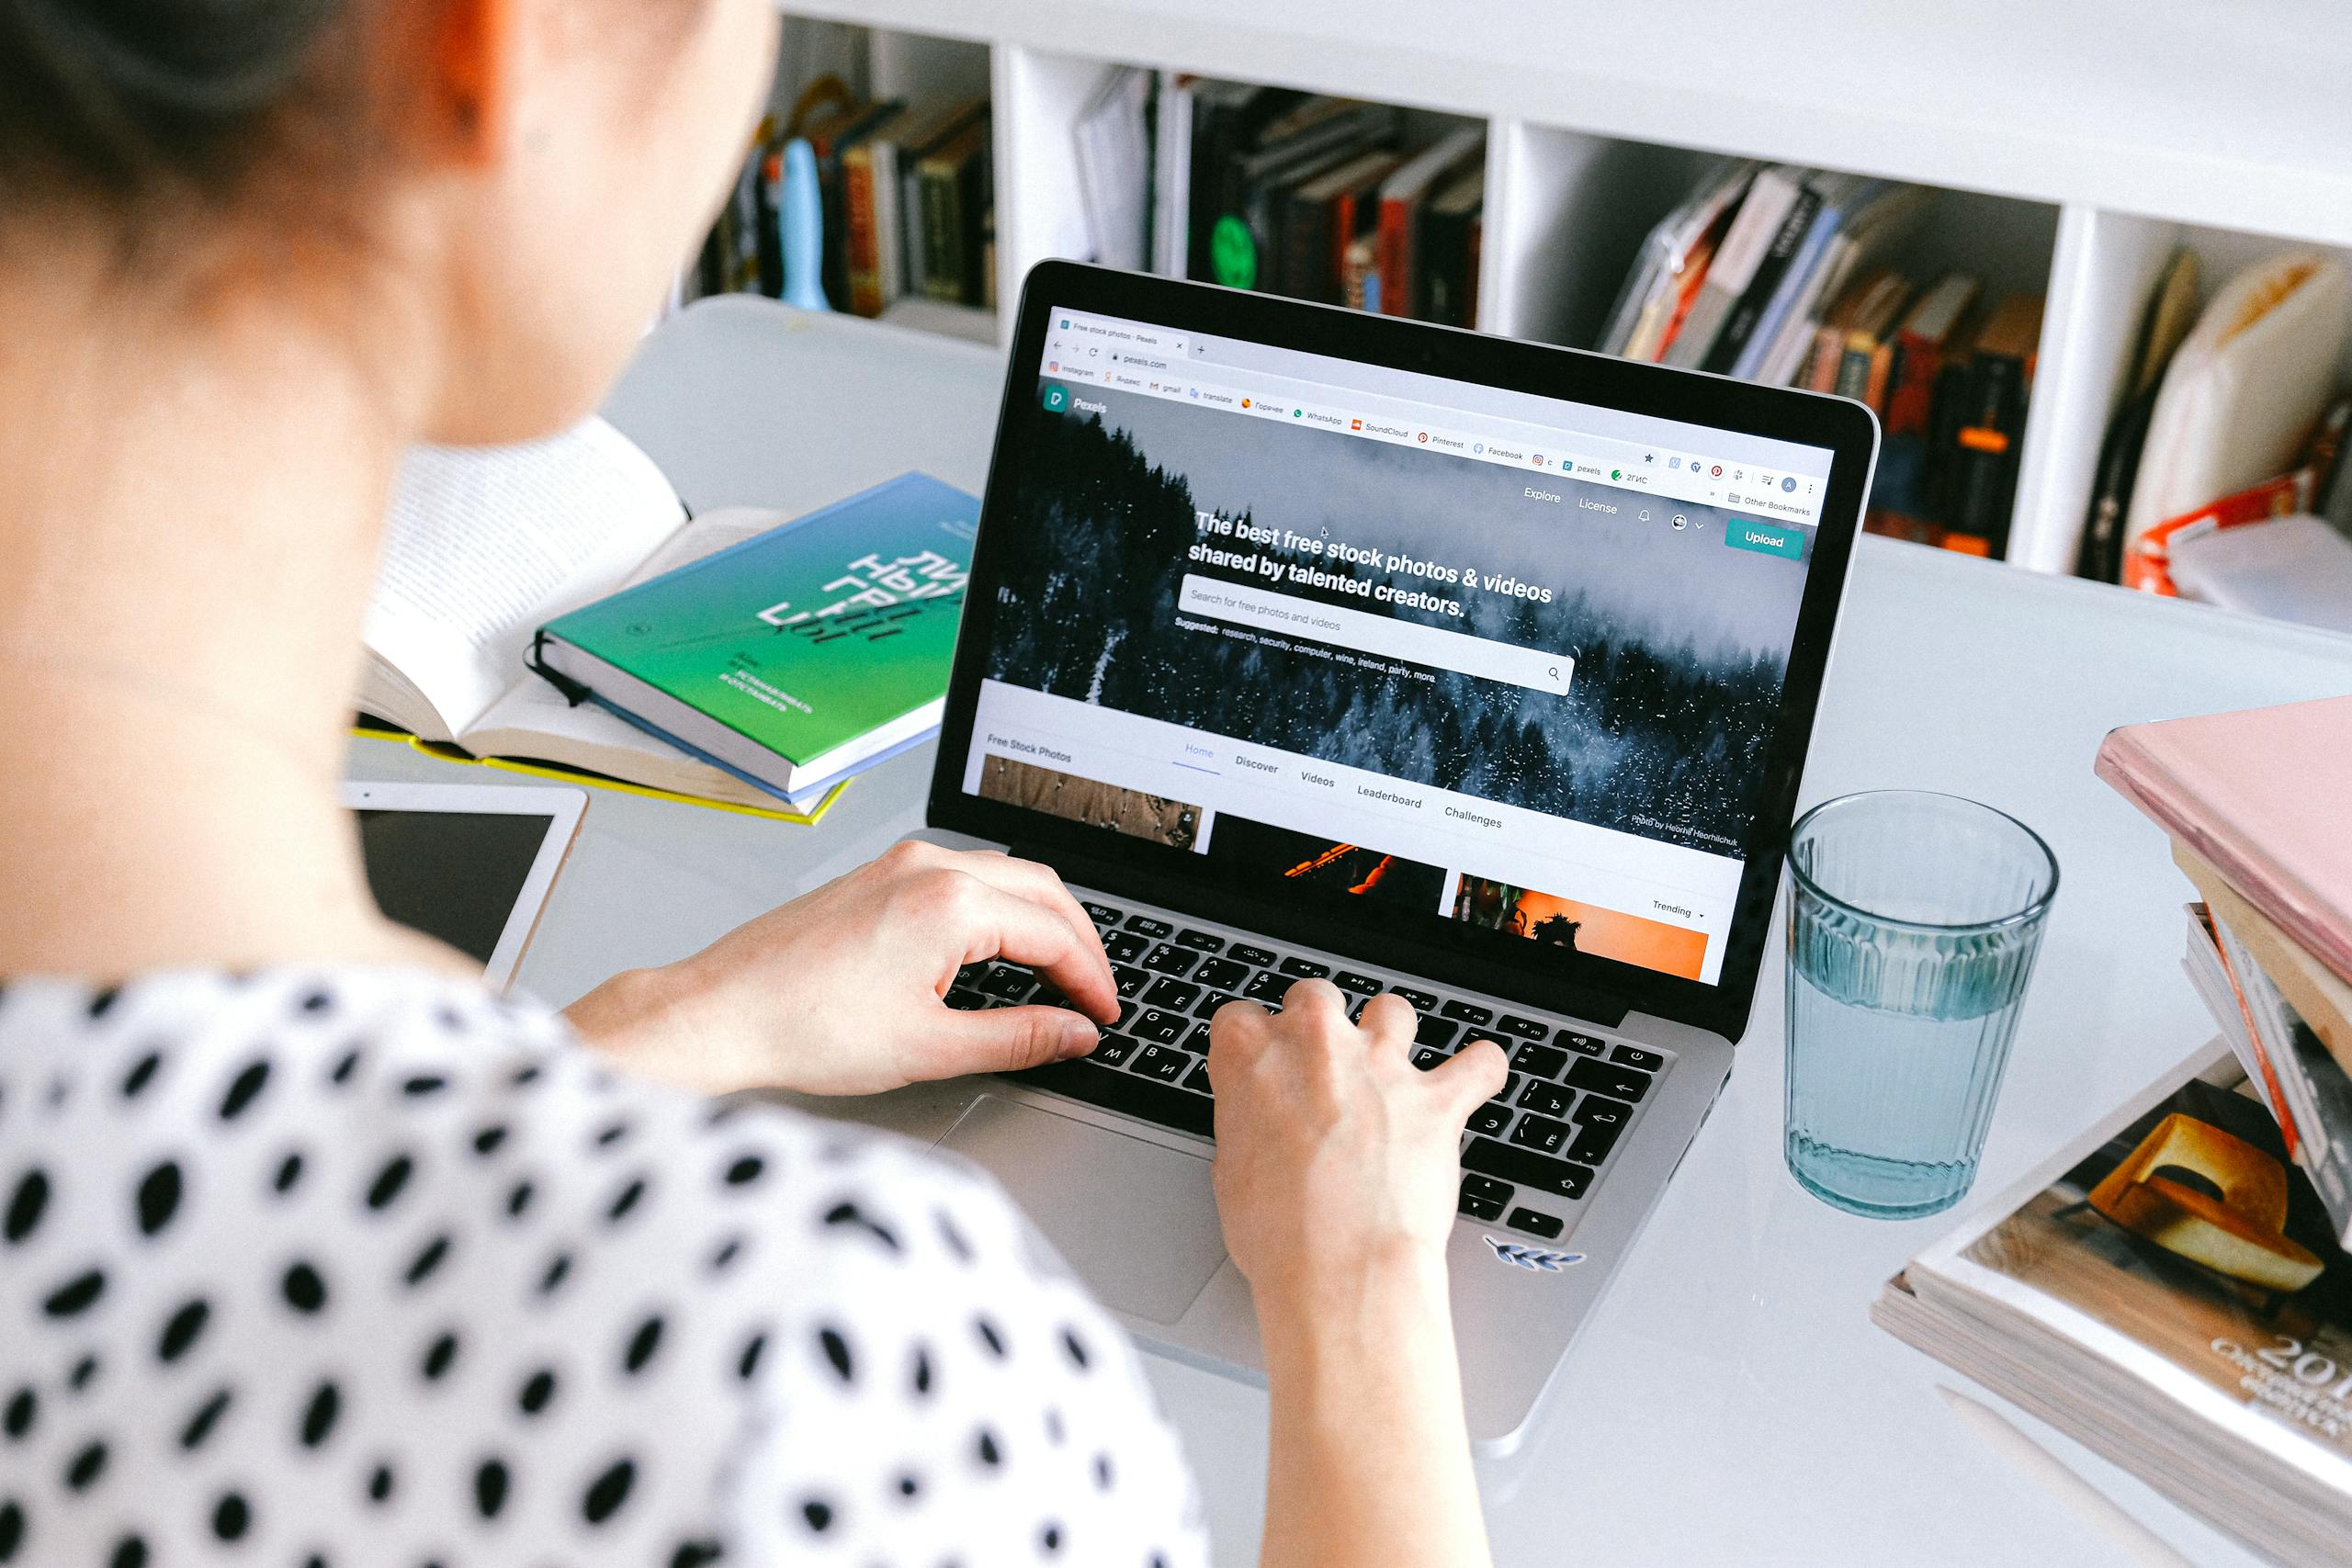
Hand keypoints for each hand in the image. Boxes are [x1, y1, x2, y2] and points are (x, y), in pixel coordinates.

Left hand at [564, 840, 1119, 1095]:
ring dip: (1040, 920)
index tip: (1104, 1015)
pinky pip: (962, 877)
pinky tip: (996, 949)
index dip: (1092, 980)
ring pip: (1003, 877)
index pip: (1055, 934)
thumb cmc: (803, 1027)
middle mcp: (928, 867)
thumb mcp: (930, 1047)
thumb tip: (1072, 1033)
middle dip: (1079, 942)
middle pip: (1042, 891)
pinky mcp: (875, 876)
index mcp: (950, 903)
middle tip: (1095, 994)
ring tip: (1056, 973)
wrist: (720, 1013)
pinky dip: (998, 910)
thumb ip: (1017, 1037)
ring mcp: (898, 865)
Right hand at [1207, 981, 1507, 1309]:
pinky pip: (1479, 1063)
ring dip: (1391, 1034)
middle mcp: (1317, 1045)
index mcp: (1251, 1057)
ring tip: (1391, 1068)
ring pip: (1391, 1011)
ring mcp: (1381, 1066)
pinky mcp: (1437, 1098)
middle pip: (1316, 997)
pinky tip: (1478, 1076)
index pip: (1240, 1018)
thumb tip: (1259, 1129)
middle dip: (1320, 1024)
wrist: (1340, 1268)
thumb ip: (1247, 1127)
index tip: (1263, 1065)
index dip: (1254, 1044)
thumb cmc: (1280, 1235)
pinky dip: (1482, 1070)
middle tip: (1321, 1067)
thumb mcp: (1230, 1174)